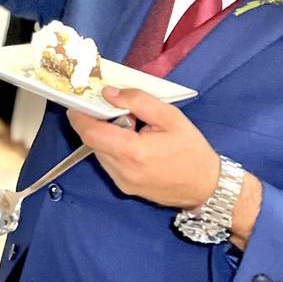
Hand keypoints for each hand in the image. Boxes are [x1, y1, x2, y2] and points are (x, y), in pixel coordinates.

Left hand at [66, 87, 219, 209]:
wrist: (206, 187)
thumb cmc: (191, 151)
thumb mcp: (170, 117)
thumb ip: (138, 101)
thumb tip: (109, 94)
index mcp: (132, 152)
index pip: (91, 133)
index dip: (79, 116)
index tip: (76, 102)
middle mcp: (122, 170)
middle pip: (92, 141)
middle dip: (93, 122)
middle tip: (108, 108)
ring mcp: (121, 182)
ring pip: (98, 152)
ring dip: (104, 136)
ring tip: (127, 126)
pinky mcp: (124, 187)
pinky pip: (108, 162)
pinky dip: (112, 148)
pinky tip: (131, 142)